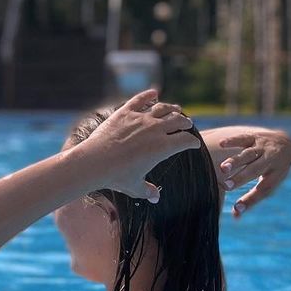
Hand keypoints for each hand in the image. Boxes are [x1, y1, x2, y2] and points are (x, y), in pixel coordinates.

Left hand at [71, 89, 198, 200]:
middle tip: (188, 124)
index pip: (185, 141)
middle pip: (178, 121)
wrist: (95, 161)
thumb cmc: (117, 176)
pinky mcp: (125, 112)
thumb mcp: (135, 187)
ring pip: (162, 108)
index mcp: (163, 147)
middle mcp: (155, 129)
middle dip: (185, 123)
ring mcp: (140, 118)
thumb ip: (148, 191)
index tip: (194, 143)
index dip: (192, 142)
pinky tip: (154, 92)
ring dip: (172, 108)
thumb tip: (155, 198)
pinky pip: (140, 100)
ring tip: (176, 109)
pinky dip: (148, 95)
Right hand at [218, 129, 290, 216]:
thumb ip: (252, 198)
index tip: (236, 209)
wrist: (286, 144)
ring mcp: (262, 147)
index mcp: (275, 174)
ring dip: (235, 160)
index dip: (250, 199)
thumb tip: (236, 215)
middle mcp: (270, 160)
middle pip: (255, 169)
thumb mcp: (268, 183)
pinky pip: (243, 138)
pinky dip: (233, 141)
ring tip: (223, 168)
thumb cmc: (273, 170)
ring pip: (248, 154)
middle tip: (226, 186)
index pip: (263, 189)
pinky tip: (222, 144)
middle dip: (241, 178)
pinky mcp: (254, 136)